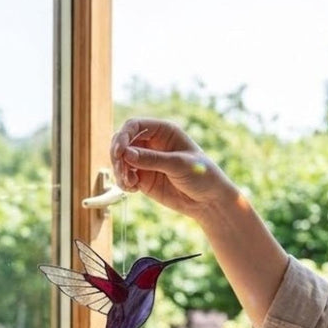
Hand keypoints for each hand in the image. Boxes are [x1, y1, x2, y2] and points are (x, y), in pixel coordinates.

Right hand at [111, 118, 236, 223]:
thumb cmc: (202, 176)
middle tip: (122, 171)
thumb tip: (126, 154)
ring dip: (119, 171)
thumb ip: (153, 159)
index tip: (120, 152)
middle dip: (117, 155)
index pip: (134, 126)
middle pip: (122, 141)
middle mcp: (152, 144)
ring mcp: (146, 161)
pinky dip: (123, 182)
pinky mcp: (143, 178)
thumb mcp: (179, 165)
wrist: (209, 201)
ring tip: (129, 184)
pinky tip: (132, 189)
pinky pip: (124, 177)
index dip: (123, 136)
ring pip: (120, 160)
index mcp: (163, 131)